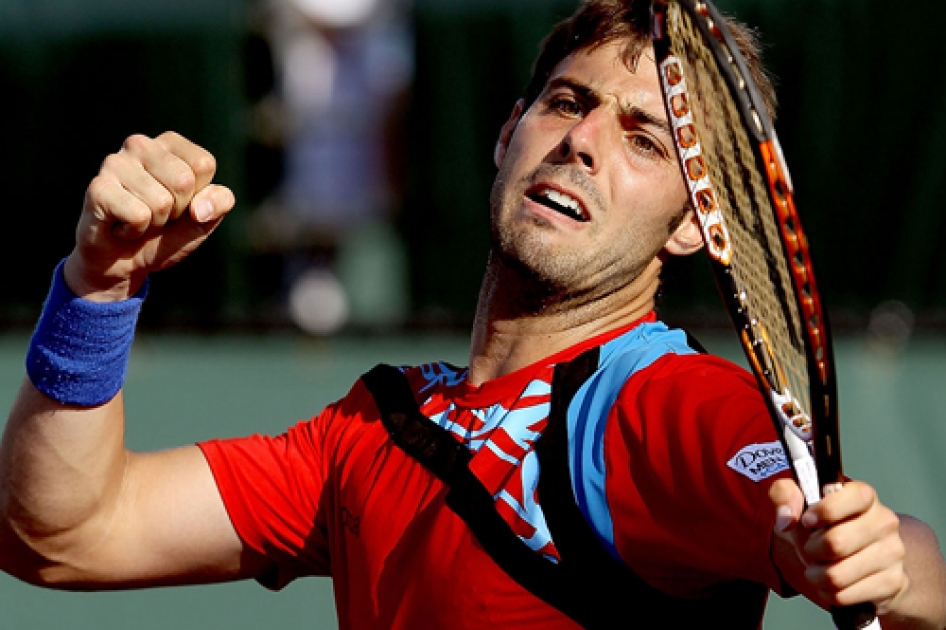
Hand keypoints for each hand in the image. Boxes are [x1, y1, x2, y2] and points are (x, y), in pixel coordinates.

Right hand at [64, 132, 235, 301]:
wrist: (125, 262)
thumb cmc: (166, 233)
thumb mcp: (204, 219)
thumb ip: (220, 203)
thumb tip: (200, 208)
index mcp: (170, 145)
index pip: (203, 164)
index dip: (198, 195)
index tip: (179, 204)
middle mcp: (140, 145)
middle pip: (184, 181)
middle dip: (176, 211)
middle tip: (156, 215)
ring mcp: (115, 163)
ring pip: (161, 201)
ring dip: (154, 223)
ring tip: (137, 219)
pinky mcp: (97, 188)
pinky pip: (138, 215)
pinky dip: (135, 231)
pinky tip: (121, 226)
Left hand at [770, 478, 907, 615]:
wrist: (852, 558)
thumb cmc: (824, 525)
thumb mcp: (798, 502)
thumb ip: (784, 494)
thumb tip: (787, 519)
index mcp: (864, 496)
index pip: (854, 497)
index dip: (825, 510)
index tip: (807, 520)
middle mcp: (884, 522)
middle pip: (836, 543)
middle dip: (812, 550)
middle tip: (812, 548)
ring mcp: (892, 553)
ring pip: (836, 575)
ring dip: (816, 575)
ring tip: (819, 567)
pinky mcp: (893, 582)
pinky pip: (843, 596)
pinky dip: (828, 592)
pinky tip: (833, 583)